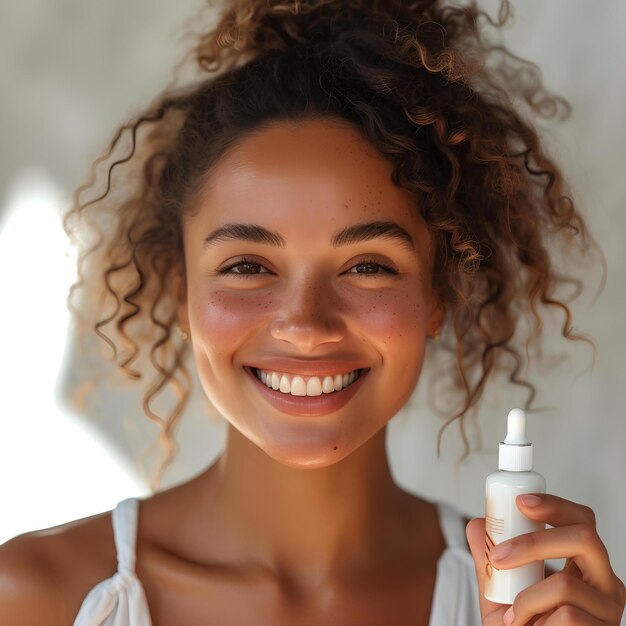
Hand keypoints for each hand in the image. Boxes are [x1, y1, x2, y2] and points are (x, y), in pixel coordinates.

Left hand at [466, 494, 625, 624]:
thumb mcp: (499, 591)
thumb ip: (488, 559)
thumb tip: (477, 524)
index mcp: (584, 564)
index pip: (581, 521)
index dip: (554, 505)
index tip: (521, 502)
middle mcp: (605, 582)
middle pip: (584, 538)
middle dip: (534, 542)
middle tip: (498, 557)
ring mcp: (607, 610)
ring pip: (565, 584)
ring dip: (526, 598)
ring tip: (514, 615)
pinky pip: (566, 615)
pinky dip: (535, 618)